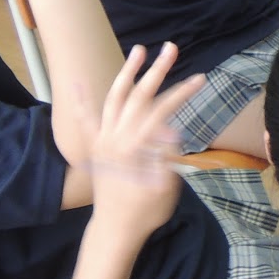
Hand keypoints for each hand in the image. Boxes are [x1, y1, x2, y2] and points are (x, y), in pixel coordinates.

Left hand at [88, 43, 198, 244]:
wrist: (115, 230)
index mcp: (135, 146)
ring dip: (126, 73)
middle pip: (139, 95)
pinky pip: (85, 120)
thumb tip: (168, 128)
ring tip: (139, 50)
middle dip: (157, 70)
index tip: (201, 78)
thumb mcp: (165, 187)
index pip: (162, 110)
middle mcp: (115, 137)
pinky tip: (77, 82)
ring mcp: (102, 140)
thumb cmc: (146, 212)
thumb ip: (165, 155)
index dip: (182, 93)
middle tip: (172, 48)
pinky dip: (81, 101)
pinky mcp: (95, 147)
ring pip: (114, 99)